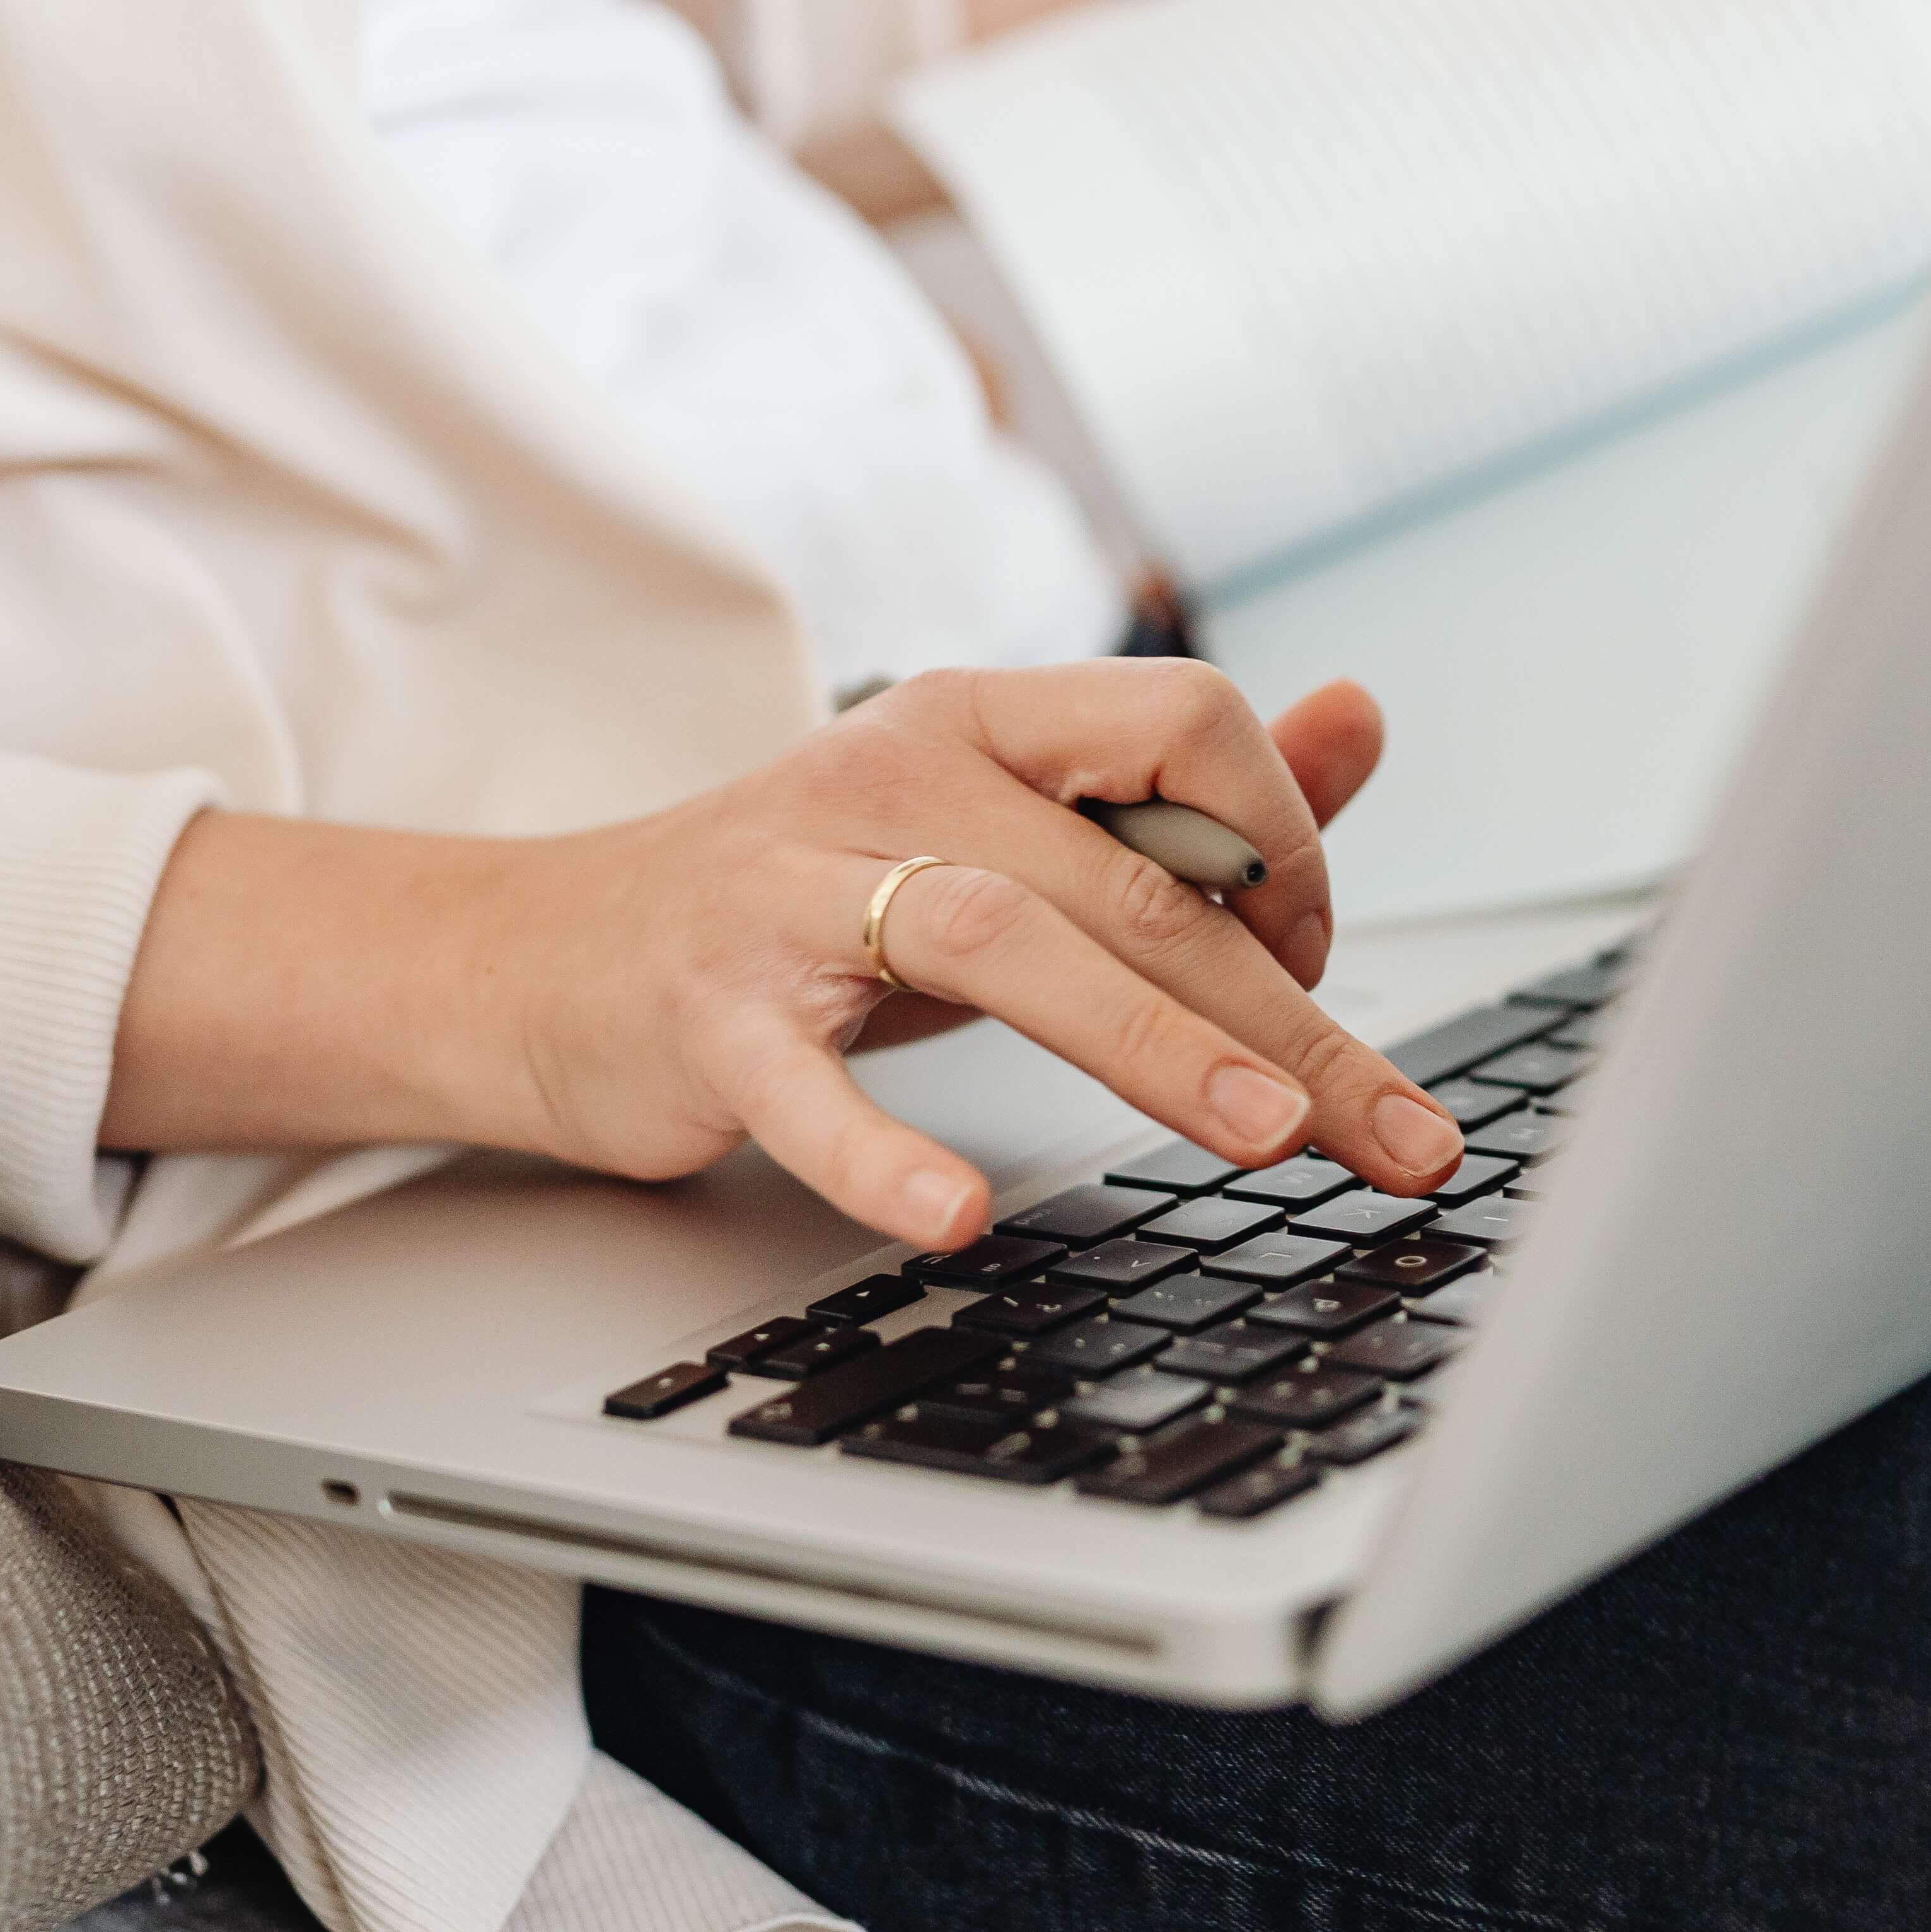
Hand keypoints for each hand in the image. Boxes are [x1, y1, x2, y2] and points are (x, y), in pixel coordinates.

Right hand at [103, 665, 1464, 1249]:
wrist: (546, 955)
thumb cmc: (810, 900)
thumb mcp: (1006, 824)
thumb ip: (1187, 791)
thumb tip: (1362, 717)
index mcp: (986, 717)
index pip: (1190, 724)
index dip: (1287, 842)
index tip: (1312, 966)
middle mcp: (896, 772)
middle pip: (1133, 878)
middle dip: (1284, 1012)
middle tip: (1384, 1126)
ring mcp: (794, 889)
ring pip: (1005, 941)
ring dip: (1153, 1043)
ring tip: (1261, 1137)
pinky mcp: (710, 1009)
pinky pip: (807, 1084)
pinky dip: (883, 1154)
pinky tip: (955, 1214)